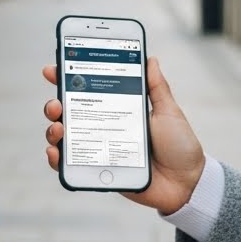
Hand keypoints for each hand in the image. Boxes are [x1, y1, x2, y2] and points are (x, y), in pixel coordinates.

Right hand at [42, 57, 205, 214]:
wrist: (187, 182)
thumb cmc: (179, 145)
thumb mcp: (168, 112)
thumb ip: (157, 87)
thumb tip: (150, 58)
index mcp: (119, 109)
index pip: (89, 91)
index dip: (68, 79)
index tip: (53, 70)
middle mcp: (105, 127)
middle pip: (70, 113)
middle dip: (55, 105)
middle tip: (56, 103)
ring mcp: (100, 148)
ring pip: (66, 137)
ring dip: (54, 129)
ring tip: (58, 127)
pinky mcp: (99, 170)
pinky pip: (71, 164)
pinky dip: (57, 158)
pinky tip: (56, 152)